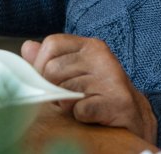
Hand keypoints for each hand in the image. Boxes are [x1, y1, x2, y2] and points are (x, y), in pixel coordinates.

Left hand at [21, 34, 157, 143]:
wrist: (132, 114)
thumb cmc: (99, 91)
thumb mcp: (76, 71)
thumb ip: (51, 59)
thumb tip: (27, 47)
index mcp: (90, 45)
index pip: (51, 44)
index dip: (40, 65)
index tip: (45, 80)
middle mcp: (101, 56)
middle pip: (53, 70)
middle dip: (52, 89)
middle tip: (65, 98)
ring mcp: (111, 76)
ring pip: (65, 92)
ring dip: (67, 105)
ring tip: (80, 105)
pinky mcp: (117, 100)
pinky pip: (80, 109)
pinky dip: (80, 116)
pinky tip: (91, 114)